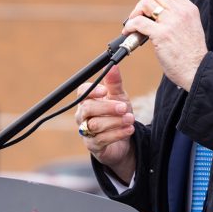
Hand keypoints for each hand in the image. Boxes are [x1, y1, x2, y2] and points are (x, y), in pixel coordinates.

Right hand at [76, 67, 137, 183]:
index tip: (105, 91)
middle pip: (88, 109)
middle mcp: (83, 116)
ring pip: (95, 125)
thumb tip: (114, 65)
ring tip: (130, 119)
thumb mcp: (119, 97)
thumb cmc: (117, 115)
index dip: (92, 91)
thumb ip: (115, 83)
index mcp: (87, 100)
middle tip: (124, 107)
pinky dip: (117, 133)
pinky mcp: (93, 146)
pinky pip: (101, 139)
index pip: (82, 92)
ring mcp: (86, 131)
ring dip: (115, 121)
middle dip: (107, 107)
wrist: (123, 140)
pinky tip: (129, 129)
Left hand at [121, 0, 207, 90]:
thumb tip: (159, 13)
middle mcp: (181, 12)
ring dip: (135, 13)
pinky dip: (130, 26)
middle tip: (139, 16)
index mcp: (189, 9)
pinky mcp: (161, 35)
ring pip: (146, 3)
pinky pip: (139, 22)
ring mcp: (171, 22)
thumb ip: (179, 17)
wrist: (197, 70)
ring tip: (134, 24)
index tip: (150, 7)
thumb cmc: (193, 55)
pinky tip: (129, 32)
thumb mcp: (192, 27)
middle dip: (143, 3)